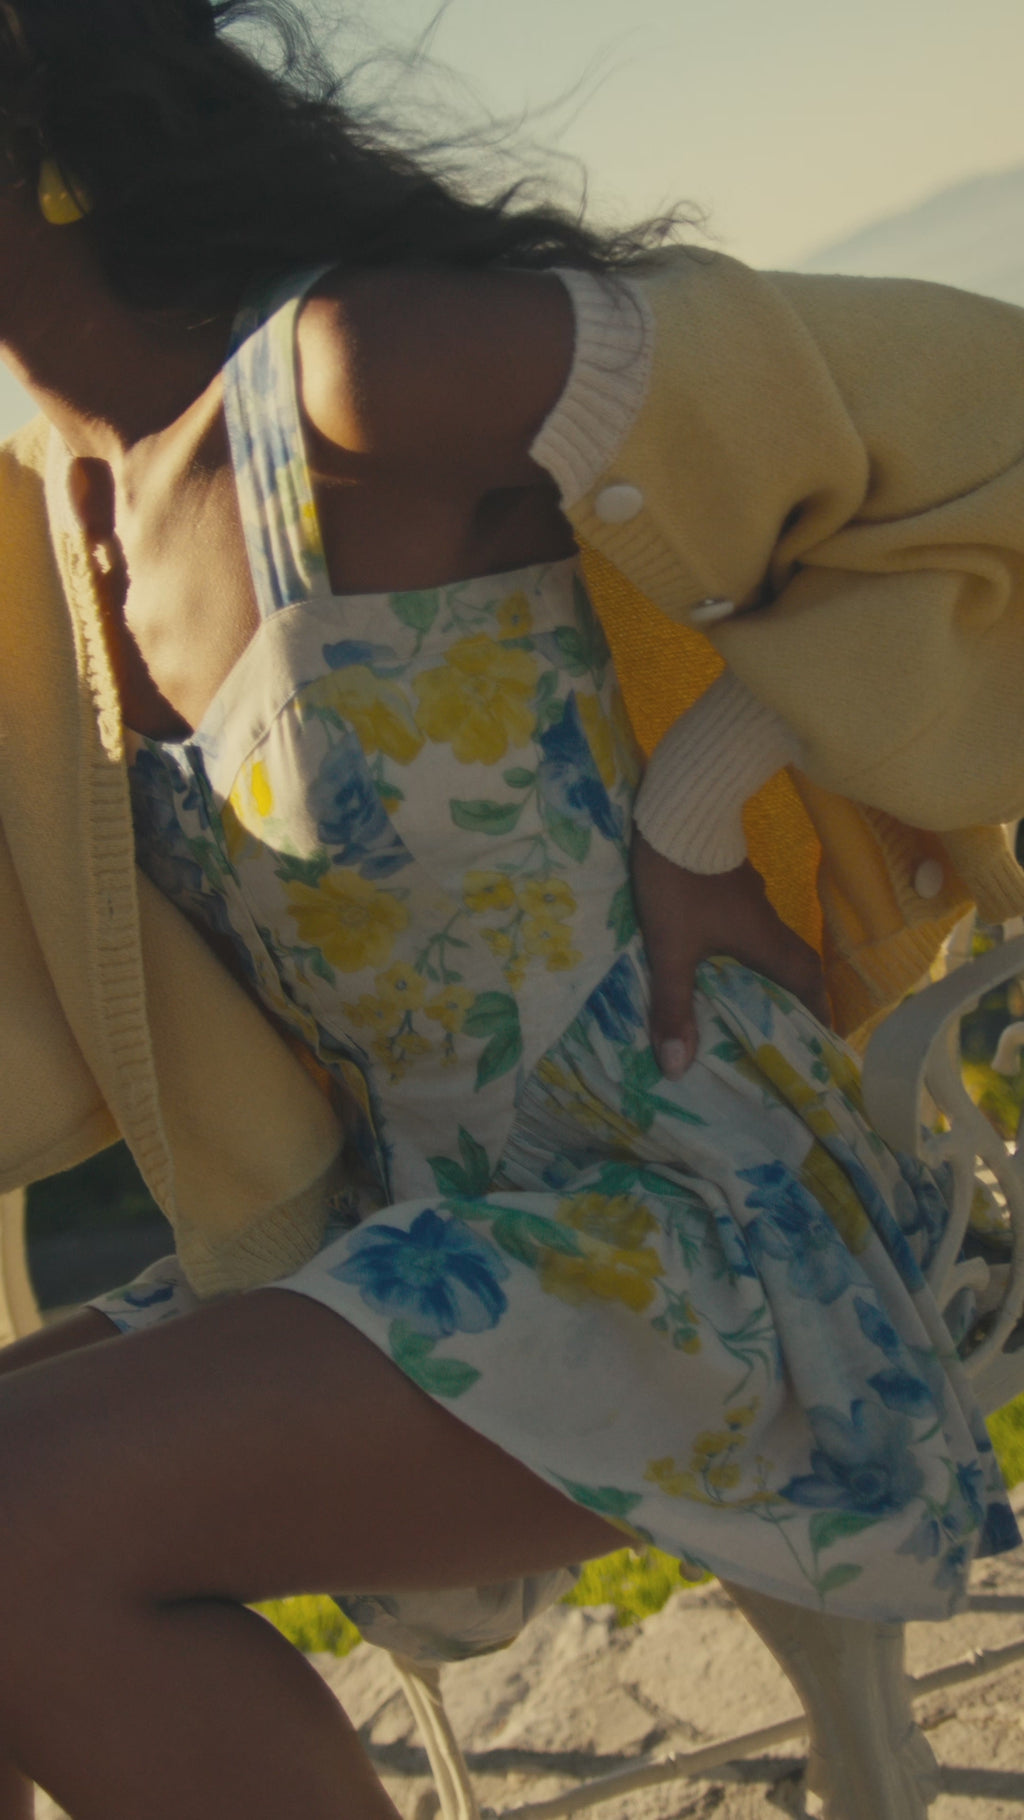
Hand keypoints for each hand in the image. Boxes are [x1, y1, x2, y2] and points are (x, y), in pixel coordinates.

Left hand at [631, 830, 831, 1077]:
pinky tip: (718, 956)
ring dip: (768, 971)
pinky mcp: (728, 882)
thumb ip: (674, 1006)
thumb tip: (677, 1069)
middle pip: (795, 963)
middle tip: (785, 1026)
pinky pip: (747, 924)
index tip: (819, 1039)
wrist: (675, 814)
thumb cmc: (679, 884)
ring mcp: (749, 897)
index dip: (817, 1011)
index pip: (807, 981)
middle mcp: (766, 921)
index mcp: (765, 941)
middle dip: (796, 996)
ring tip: (750, 999)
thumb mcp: (670, 949)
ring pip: (770, 943)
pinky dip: (742, 948)